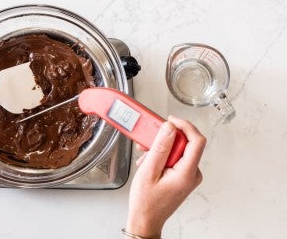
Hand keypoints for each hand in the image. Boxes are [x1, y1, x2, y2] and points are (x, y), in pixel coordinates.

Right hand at [125, 116, 205, 238]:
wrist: (146, 220)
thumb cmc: (146, 202)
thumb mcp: (148, 171)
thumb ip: (160, 148)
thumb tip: (170, 128)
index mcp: (187, 173)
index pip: (196, 141)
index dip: (185, 126)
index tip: (171, 120)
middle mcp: (192, 174)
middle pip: (185, 144)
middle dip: (164, 140)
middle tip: (148, 141)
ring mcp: (188, 176)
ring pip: (178, 150)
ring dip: (160, 149)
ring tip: (145, 157)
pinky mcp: (183, 176)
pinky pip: (175, 158)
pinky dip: (162, 156)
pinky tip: (150, 163)